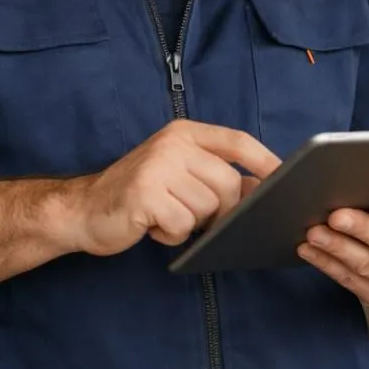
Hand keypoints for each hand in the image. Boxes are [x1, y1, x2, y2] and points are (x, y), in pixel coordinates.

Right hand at [65, 120, 280, 255]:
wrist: (83, 210)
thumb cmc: (138, 195)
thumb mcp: (177, 172)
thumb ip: (215, 174)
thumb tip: (265, 188)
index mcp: (183, 133)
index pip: (237, 141)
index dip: (266, 161)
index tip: (286, 181)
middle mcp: (172, 143)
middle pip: (229, 184)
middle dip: (220, 211)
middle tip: (192, 216)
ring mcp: (158, 167)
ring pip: (208, 207)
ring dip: (191, 223)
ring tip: (164, 215)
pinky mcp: (146, 194)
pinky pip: (184, 225)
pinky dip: (172, 235)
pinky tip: (152, 225)